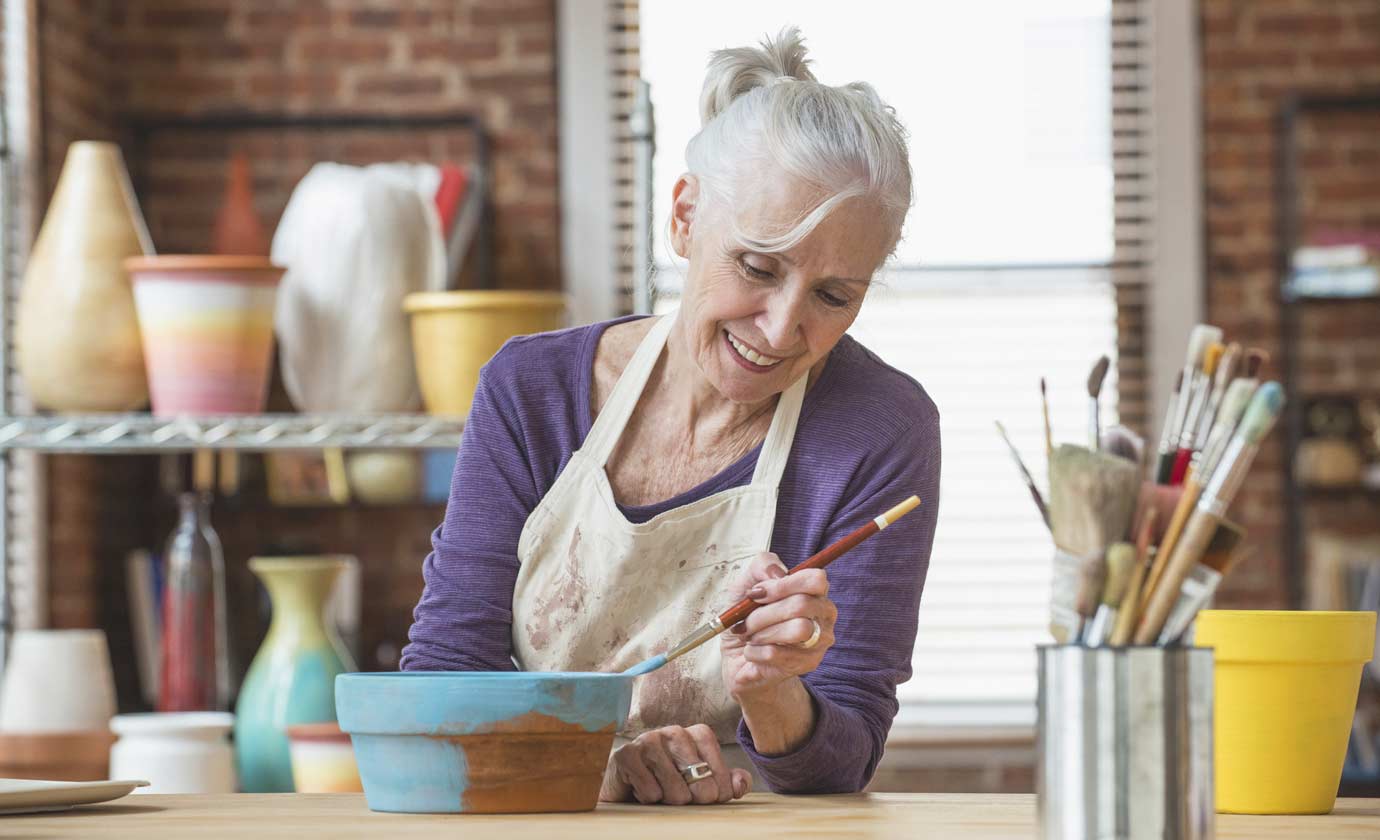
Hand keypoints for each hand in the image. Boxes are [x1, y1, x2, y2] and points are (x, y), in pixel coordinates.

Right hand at [599, 724, 752, 803]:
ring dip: (671, 799)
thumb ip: (726, 781)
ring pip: (674, 786)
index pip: (715, 760)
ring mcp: (648, 740)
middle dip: (696, 796)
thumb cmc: (669, 784)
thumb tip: (740, 784)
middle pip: (697, 774)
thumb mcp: (702, 783)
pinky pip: (649, 789)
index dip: (719, 784)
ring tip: (664, 796)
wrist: (626, 788)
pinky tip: (642, 791)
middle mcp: (673, 732)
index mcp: (695, 734)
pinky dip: (649, 798)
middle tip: (686, 800)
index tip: (715, 799)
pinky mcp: (627, 754)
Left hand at [720, 551, 836, 701]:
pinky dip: (754, 651)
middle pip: (802, 605)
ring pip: (797, 629)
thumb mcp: (745, 585)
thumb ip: (762, 566)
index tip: (756, 593)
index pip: (816, 579)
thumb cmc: (746, 618)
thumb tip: (778, 574)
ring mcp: (819, 642)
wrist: (737, 658)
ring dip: (761, 632)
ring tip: (749, 636)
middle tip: (745, 621)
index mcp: (813, 592)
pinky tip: (751, 652)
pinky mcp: (807, 665)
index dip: (784, 584)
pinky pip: (778, 653)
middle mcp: (823, 615)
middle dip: (763, 613)